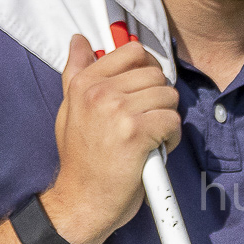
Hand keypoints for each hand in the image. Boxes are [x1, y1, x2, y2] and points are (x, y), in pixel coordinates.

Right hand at [40, 34, 180, 243]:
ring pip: (169, 97)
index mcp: (84, 83)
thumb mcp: (70, 111)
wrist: (81, 202)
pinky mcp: (137, 132)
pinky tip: (154, 150)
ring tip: (149, 137)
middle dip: (158, 98)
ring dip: (166, 118)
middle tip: (146, 121)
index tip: (144, 89)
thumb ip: (77, 74)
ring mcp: (118, 111)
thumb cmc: (81, 160)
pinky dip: (171, 137)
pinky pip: (173, 120)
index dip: (147, 70)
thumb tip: (79, 41)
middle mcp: (99, 92)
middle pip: (156, 74)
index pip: (133, 52)